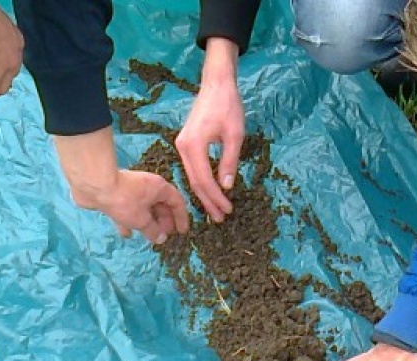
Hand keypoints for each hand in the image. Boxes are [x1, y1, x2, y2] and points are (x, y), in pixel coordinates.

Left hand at [53, 129, 188, 243]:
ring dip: (148, 222)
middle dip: (163, 221)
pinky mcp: (117, 195)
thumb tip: (161, 238)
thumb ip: (153, 231)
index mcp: (159, 188)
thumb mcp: (141, 220)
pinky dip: (130, 222)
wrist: (95, 185)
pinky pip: (128, 211)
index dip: (181, 218)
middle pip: (160, 205)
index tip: (182, 232)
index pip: (177, 202)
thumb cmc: (124, 200)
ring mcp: (131, 190)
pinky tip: (127, 234)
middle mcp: (147, 187)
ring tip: (149, 237)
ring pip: (144, 208)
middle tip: (165, 236)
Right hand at [175, 38, 243, 221]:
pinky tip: (210, 191)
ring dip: (204, 194)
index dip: (215, 198)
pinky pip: (192, 168)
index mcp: (193, 145)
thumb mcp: (235, 135)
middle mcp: (182, 147)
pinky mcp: (185, 143)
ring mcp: (182, 145)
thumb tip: (227, 187)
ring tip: (216, 210)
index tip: (227, 210)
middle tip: (220, 218)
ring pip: (191, 176)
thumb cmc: (228, 106)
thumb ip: (229, 161)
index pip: (204, 180)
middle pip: (194, 182)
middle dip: (208, 201)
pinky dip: (201, 182)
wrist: (216, 84)